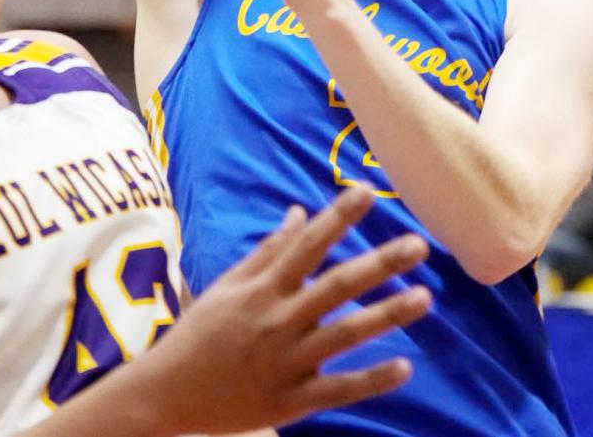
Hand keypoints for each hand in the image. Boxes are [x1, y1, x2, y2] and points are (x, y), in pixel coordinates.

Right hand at [145, 185, 428, 433]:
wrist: (167, 393)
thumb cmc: (200, 332)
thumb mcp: (228, 284)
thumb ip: (268, 250)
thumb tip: (299, 211)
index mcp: (263, 288)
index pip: (308, 244)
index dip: (338, 217)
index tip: (368, 192)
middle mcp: (278, 319)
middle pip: (337, 285)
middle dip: (380, 263)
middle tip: (419, 245)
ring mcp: (286, 361)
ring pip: (345, 334)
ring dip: (387, 315)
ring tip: (425, 297)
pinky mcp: (290, 401)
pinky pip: (338, 389)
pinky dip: (372, 380)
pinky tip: (406, 366)